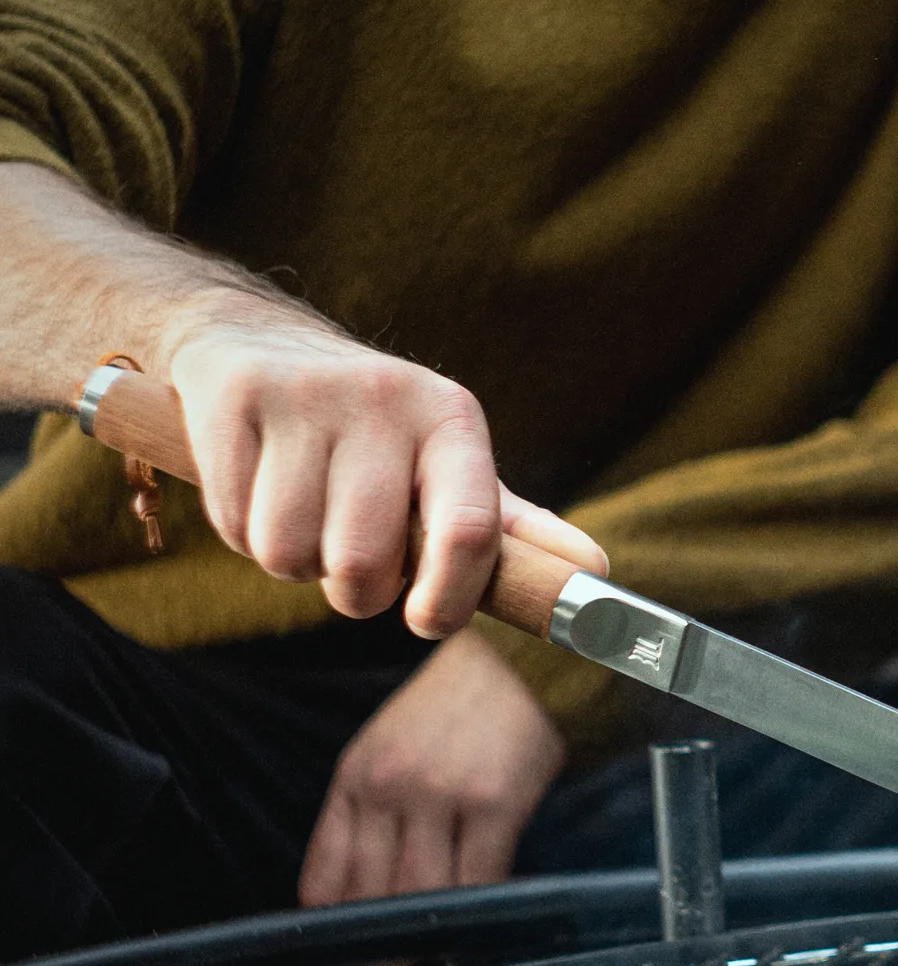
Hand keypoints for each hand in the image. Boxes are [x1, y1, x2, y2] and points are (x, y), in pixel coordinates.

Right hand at [163, 300, 555, 637]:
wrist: (260, 344)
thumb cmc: (375, 437)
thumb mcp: (450, 467)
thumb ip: (515, 530)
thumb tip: (595, 574)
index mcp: (454, 420)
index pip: (470, 530)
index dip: (449, 599)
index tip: (426, 621)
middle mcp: (386, 398)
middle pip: (367, 562)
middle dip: (355, 591)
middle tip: (353, 562)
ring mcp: (306, 395)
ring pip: (289, 553)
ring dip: (294, 563)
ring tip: (306, 517)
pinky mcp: (234, 399)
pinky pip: (235, 525)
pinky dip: (242, 533)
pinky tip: (260, 489)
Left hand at [299, 625, 567, 965]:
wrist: (521, 660)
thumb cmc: (461, 704)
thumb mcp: (393, 746)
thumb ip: (373, 810)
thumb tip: (369, 891)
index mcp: (356, 778)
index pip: (323, 878)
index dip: (323, 942)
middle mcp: (389, 788)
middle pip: (368, 900)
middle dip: (374, 959)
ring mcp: (441, 795)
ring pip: (420, 898)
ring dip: (426, 946)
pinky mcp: (495, 801)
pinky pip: (479, 880)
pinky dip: (477, 916)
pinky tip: (481, 932)